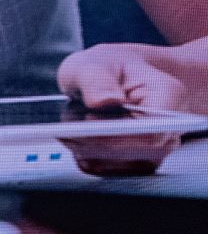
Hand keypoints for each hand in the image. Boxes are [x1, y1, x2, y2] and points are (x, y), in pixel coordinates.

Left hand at [56, 43, 193, 175]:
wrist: (112, 77)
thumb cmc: (105, 68)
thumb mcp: (93, 64)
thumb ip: (96, 80)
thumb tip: (103, 101)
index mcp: (169, 96)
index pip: (150, 131)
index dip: (115, 135)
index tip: (84, 123)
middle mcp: (168, 127)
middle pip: (134, 153)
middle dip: (93, 143)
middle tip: (64, 128)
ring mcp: (155, 148)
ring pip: (119, 166)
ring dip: (86, 151)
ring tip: (69, 128)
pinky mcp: (136, 161)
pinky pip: (108, 169)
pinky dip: (85, 156)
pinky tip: (74, 139)